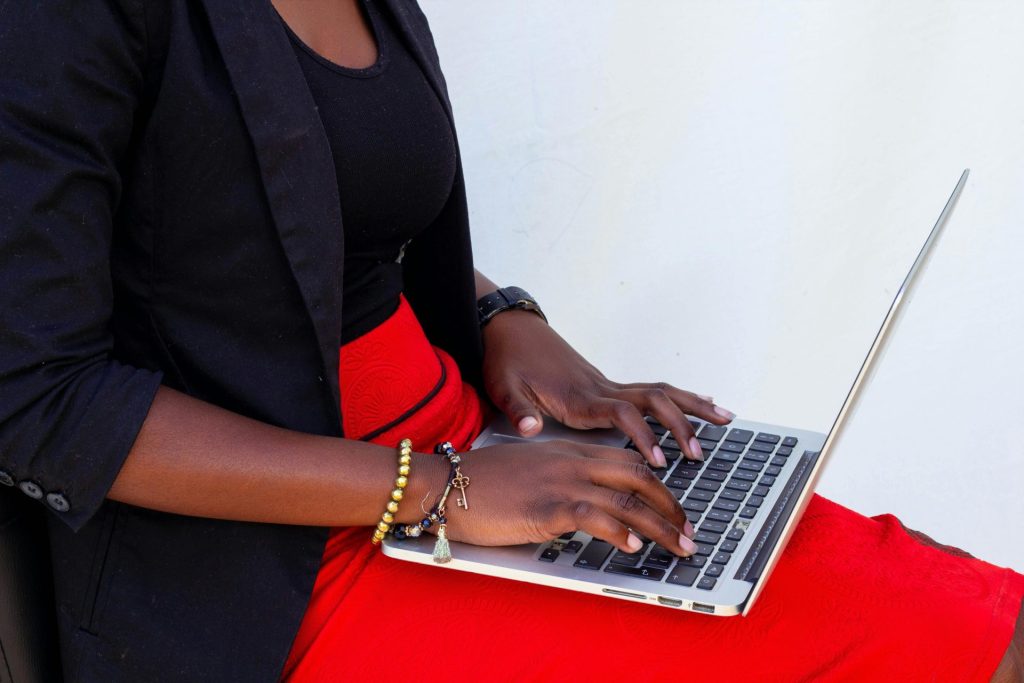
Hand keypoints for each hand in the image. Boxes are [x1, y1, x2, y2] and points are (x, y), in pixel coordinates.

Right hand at [442, 439, 696, 555]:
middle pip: (638, 476)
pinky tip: (633, 547)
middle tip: (689, 530)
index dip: (658, 484)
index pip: (627, 461)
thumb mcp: (529, 470)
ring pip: (626, 500)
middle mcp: (571, 462)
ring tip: (679, 546)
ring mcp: (560, 482)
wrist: (445, 484)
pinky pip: (594, 517)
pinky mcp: (546, 507)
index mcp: (568, 451)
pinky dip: (619, 532)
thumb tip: (584, 502)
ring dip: (660, 526)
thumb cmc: (480, 482)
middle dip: (670, 505)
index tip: (673, 507)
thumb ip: (560, 478)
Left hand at [481, 310, 735, 466]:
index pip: (622, 414)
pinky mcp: (606, 384)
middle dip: (680, 425)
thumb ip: (519, 410)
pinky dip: (679, 397)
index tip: (658, 460)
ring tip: (725, 419)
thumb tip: (529, 429)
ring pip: (659, 392)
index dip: (642, 435)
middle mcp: (600, 388)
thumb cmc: (507, 359)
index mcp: (579, 396)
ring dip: (692, 406)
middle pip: (653, 400)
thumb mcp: (504, 387)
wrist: (509, 328)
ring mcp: (607, 384)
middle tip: (700, 452)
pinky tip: (701, 403)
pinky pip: (652, 390)